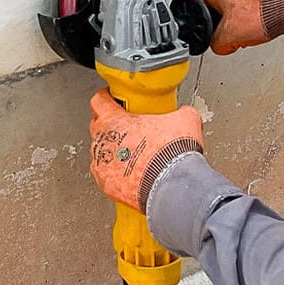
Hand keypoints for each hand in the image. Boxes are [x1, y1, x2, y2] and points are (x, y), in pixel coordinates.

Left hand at [88, 90, 204, 211]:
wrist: (171, 184)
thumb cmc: (170, 153)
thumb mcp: (184, 119)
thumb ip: (178, 112)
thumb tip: (184, 114)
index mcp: (114, 120)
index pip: (99, 101)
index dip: (107, 99)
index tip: (113, 101)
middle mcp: (102, 142)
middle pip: (99, 127)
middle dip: (113, 127)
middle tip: (131, 129)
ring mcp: (102, 165)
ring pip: (103, 154)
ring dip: (115, 152)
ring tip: (135, 155)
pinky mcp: (107, 185)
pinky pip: (108, 176)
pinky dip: (118, 174)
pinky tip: (134, 173)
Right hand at [186, 0, 283, 54]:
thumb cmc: (264, 10)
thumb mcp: (230, 36)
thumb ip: (216, 42)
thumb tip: (218, 44)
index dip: (194, 16)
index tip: (201, 23)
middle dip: (218, 13)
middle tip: (226, 26)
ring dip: (235, 5)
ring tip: (245, 20)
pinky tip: (257, 12)